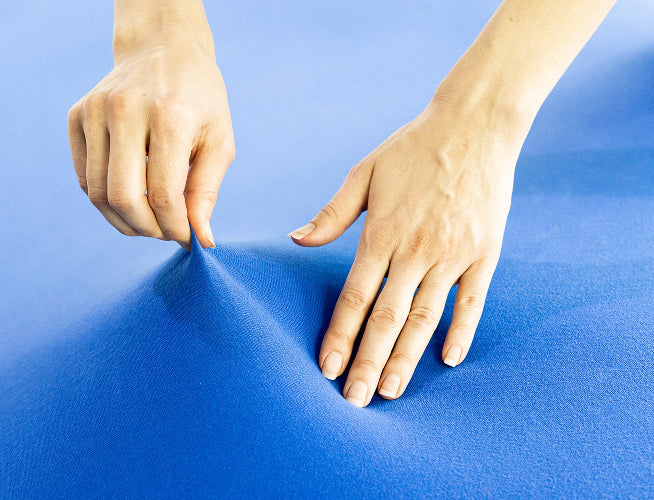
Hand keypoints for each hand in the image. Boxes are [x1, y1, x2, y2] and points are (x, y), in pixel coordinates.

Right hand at [67, 33, 234, 248]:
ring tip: (148, 221)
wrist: (164, 47)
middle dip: (146, 229)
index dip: (174, 227)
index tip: (186, 237)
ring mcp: (95, 111)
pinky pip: (84, 177)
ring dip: (123, 220)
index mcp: (169, 116)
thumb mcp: (218, 141)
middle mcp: (126, 110)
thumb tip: (201, 238)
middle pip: (123, 197)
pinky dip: (104, 199)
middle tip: (164, 232)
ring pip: (97, 193)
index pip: (163, 195)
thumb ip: (207, 192)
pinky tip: (129, 195)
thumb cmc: (199, 99)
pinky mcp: (77, 115)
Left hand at [290, 99, 524, 406]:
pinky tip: (447, 360)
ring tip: (391, 391)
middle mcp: (417, 249)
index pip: (356, 296)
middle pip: (388, 317)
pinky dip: (461, 331)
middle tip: (356, 400)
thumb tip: (296, 240)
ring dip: (407, 357)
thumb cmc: (412, 147)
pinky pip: (472, 301)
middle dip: (369, 361)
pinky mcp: (485, 253)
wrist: (475, 124)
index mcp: (383, 232)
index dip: (341, 335)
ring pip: (426, 316)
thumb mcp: (365, 173)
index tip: (327, 368)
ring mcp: (454, 253)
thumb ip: (332, 213)